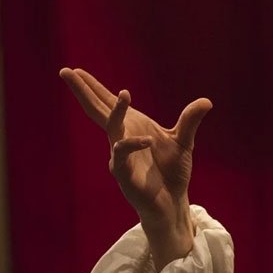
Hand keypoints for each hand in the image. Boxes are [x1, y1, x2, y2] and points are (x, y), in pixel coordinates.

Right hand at [60, 67, 211, 266]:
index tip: (75, 70)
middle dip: (83, 92)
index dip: (92, 87)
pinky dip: (133, 145)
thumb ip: (190, 121)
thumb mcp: (184, 142)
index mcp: (131, 127)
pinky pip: (123, 156)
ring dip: (116, 112)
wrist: (173, 202)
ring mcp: (120, 156)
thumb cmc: (172, 172)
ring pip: (112, 129)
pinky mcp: (124, 174)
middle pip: (97, 111)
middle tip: (65, 71)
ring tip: (124, 93)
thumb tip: (207, 101)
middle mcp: (121, 138)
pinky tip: (147, 140)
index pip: (107, 104)